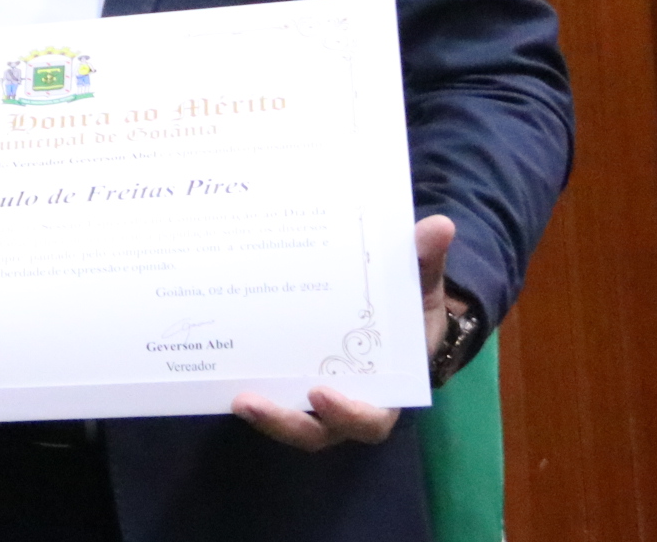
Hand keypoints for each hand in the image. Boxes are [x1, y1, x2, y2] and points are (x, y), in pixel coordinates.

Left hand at [230, 214, 454, 452]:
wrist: (389, 304)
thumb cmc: (408, 304)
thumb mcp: (420, 284)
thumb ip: (424, 261)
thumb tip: (440, 226)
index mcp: (383, 391)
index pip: (368, 420)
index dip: (346, 413)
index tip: (321, 392)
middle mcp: (344, 404)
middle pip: (315, 431)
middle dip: (285, 421)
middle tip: (251, 401)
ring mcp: (310, 396)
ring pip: (286, 419)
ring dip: (261, 413)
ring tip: (233, 395)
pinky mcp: (285, 378)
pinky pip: (267, 390)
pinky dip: (245, 381)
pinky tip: (216, 357)